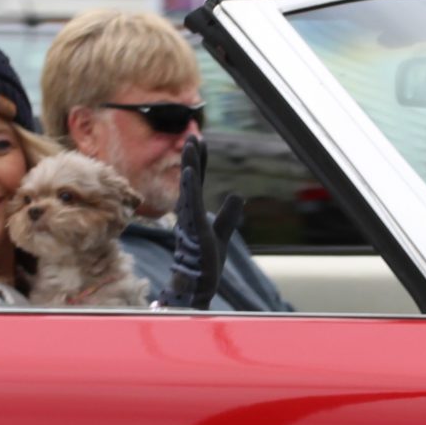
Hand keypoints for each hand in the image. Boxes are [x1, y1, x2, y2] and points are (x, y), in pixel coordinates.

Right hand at [160, 136, 243, 309]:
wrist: (195, 289)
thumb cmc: (203, 265)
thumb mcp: (221, 234)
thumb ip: (228, 215)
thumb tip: (237, 194)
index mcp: (193, 213)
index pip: (197, 183)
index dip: (199, 162)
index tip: (200, 142)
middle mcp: (188, 214)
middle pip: (191, 180)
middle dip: (192, 158)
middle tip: (192, 135)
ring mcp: (189, 221)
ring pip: (189, 188)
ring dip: (190, 165)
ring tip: (191, 144)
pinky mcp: (192, 230)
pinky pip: (190, 205)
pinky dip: (190, 188)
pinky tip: (190, 172)